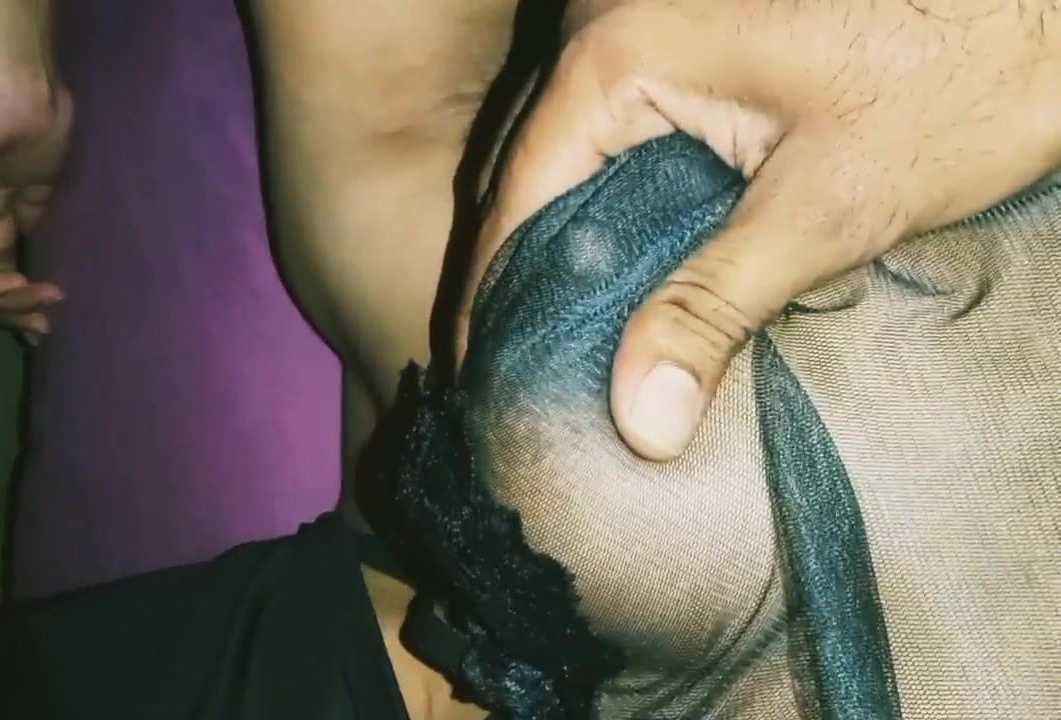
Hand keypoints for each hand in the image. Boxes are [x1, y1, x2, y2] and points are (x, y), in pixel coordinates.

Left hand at [0, 0, 70, 343]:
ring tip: (37, 306)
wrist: (12, 87)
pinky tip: (15, 287)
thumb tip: (48, 255)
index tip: (57, 312)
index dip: (26, 290)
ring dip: (1, 303)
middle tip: (44, 330)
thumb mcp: (49, 180)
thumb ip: (38, 215)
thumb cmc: (40, 116)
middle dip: (14, 307)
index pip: (3, 255)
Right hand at [458, 0, 1060, 459]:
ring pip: (564, 149)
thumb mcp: (827, 206)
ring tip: (548, 338)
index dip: (492, 295)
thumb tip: (638, 421)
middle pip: (528, 169)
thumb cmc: (957, 80)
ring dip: (554, 241)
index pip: (519, 192)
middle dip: (514, 274)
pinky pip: (611, 129)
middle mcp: (611, 22)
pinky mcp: (684, 37)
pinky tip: (613, 270)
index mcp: (623, 52)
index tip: (480, 375)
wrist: (1040, 7)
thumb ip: (713, 307)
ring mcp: (644, 21)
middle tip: (509, 371)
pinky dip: (600, 202)